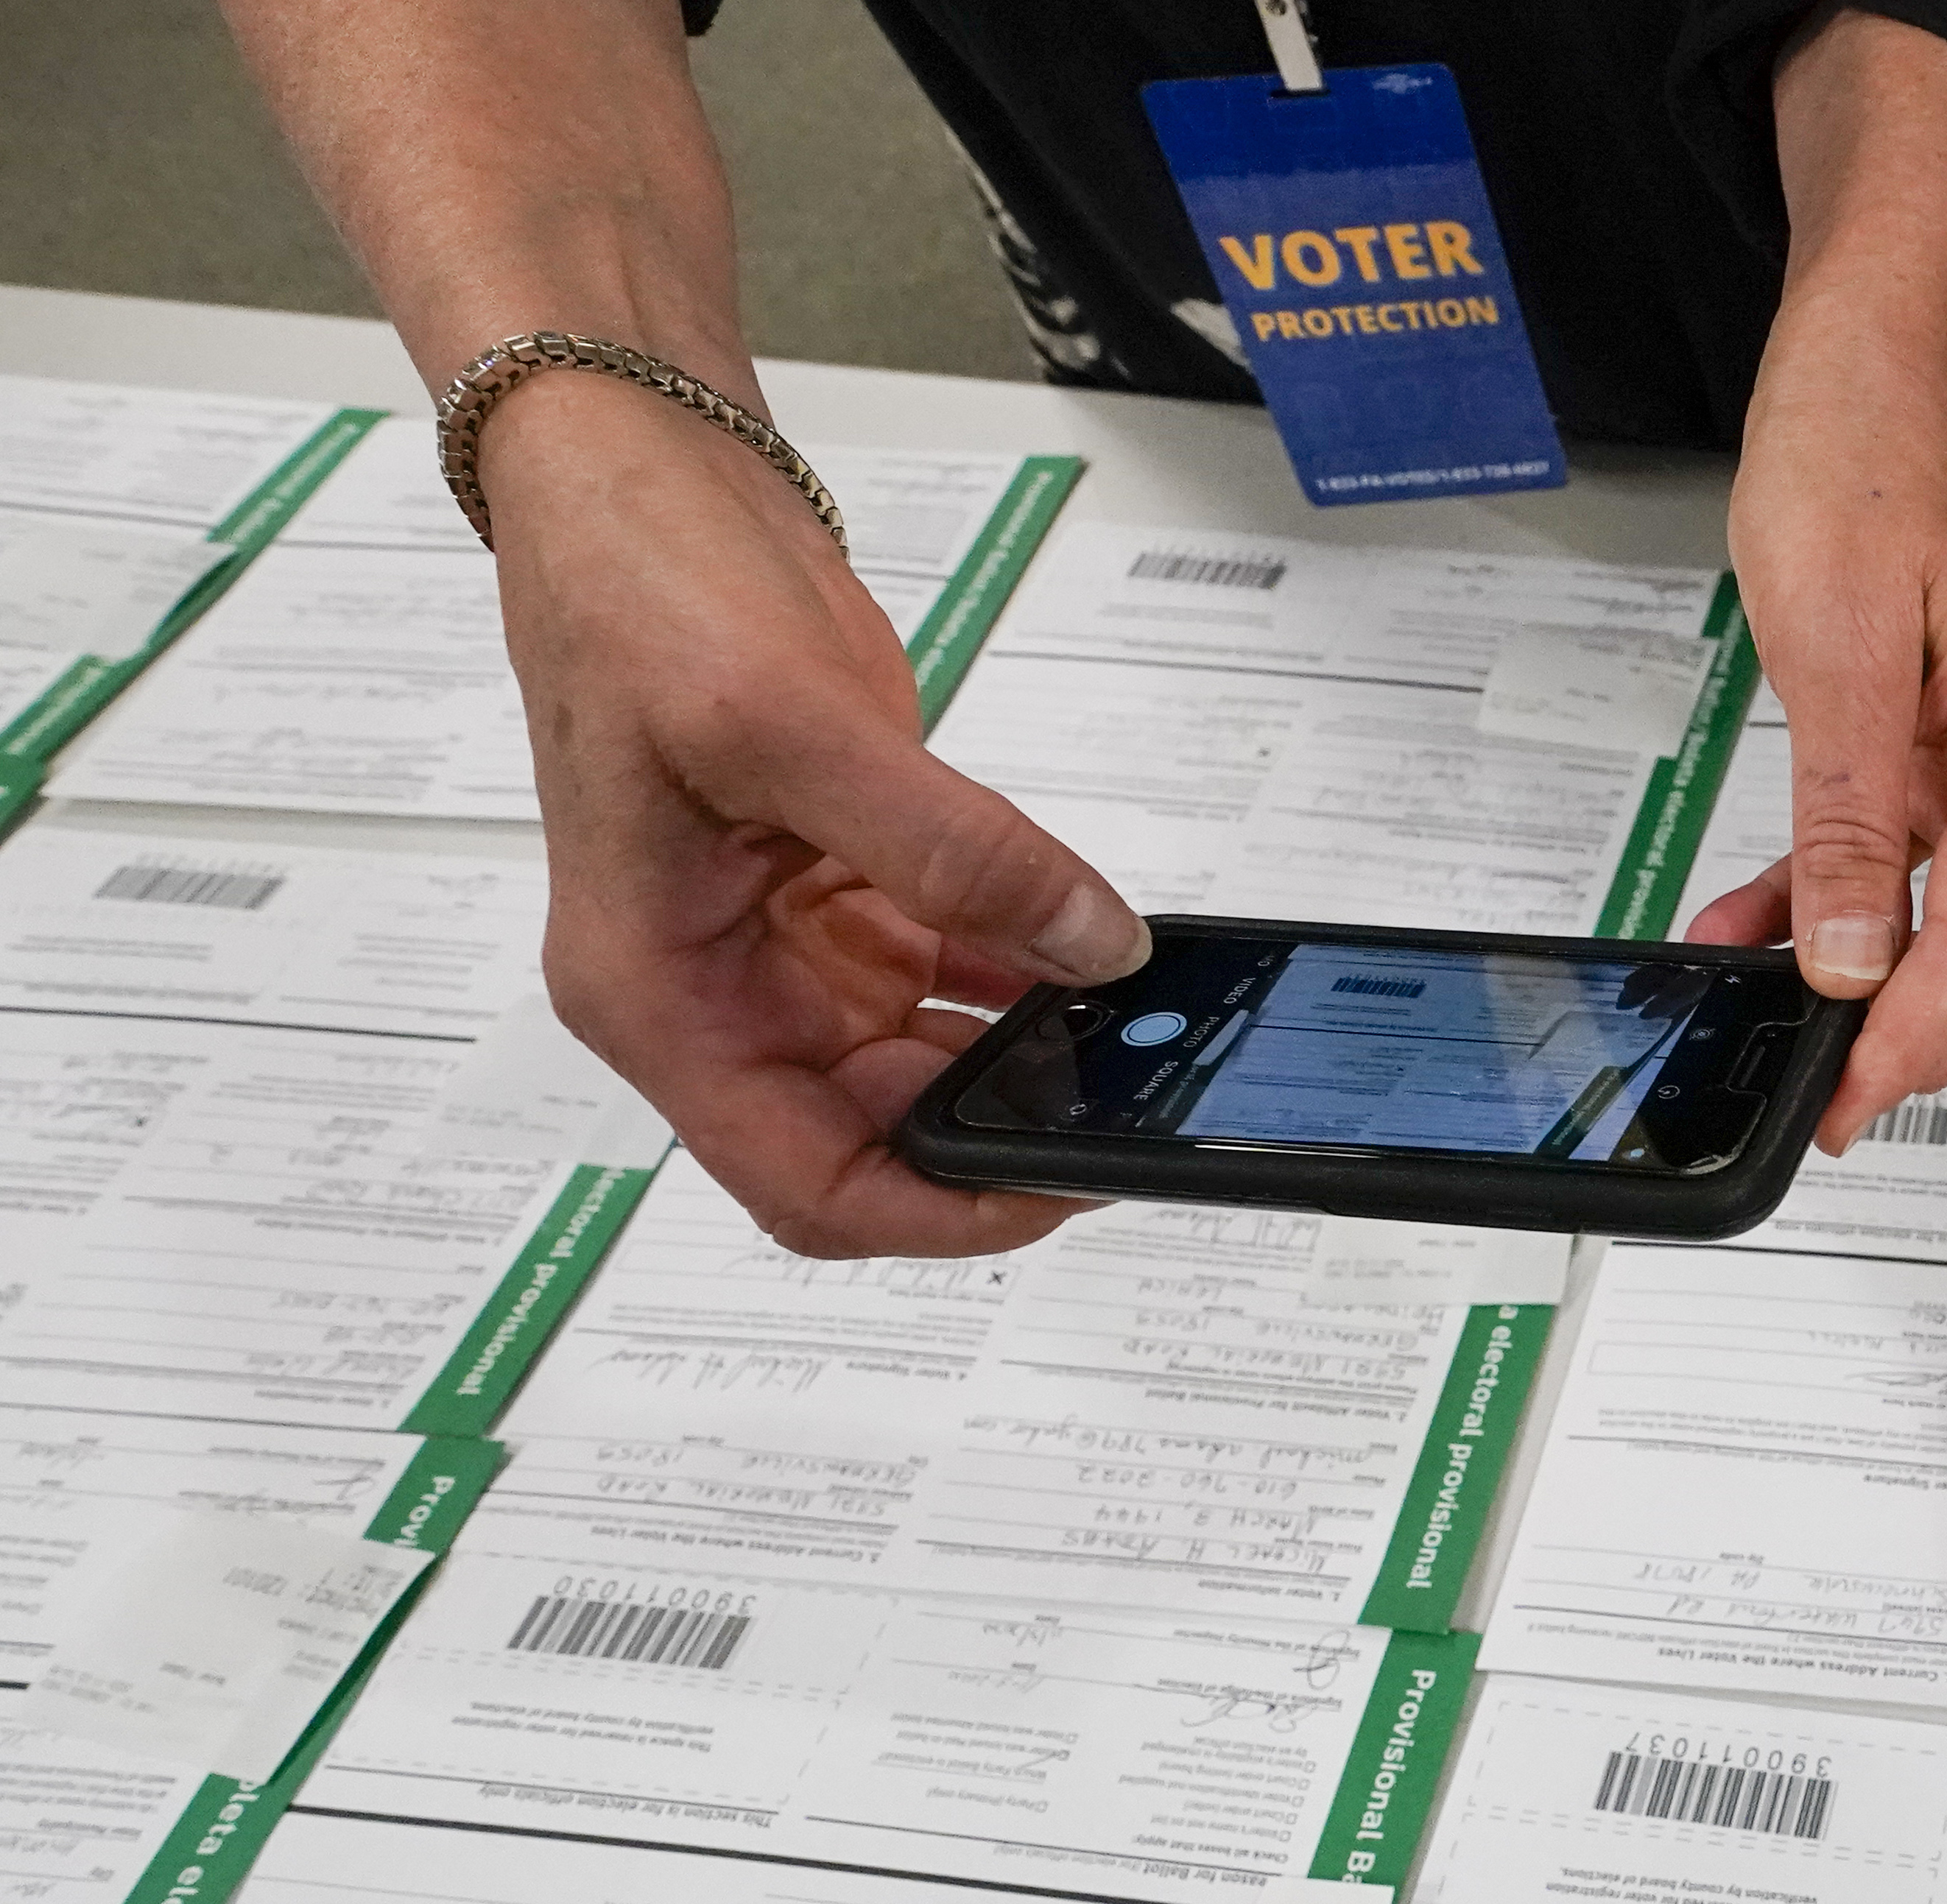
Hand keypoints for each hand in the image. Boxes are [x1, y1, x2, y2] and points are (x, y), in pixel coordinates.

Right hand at [485, 378, 1150, 1256]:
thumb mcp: (789, 724)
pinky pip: (941, 974)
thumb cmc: (635, 588)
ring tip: (1136, 1043)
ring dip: (1021, 1060)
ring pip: (915, 1065)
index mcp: (657, 995)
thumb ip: (952, 853)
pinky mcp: (836, 888)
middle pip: (868, 1141)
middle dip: (995, 1133)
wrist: (632, 471)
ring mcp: (774, 945)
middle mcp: (712, 992)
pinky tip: (1098, 964)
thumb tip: (1093, 946)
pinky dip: (1020, 979)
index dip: (936, 1211)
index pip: (802, 1181)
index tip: (1057, 1183)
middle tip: (1130, 1102)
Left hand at [1676, 8, 1946, 1153]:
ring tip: (1785, 1033)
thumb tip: (1847, 962)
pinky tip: (1759, 943)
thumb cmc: (1858, 488)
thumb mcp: (1837, 657)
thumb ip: (1847, 823)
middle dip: (1946, 1045)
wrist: (1852, 403)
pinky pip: (1921, 894)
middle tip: (1835, 1095)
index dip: (1920, 1029)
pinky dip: (1851, 933)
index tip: (1849, 1093)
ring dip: (1897, 1002)